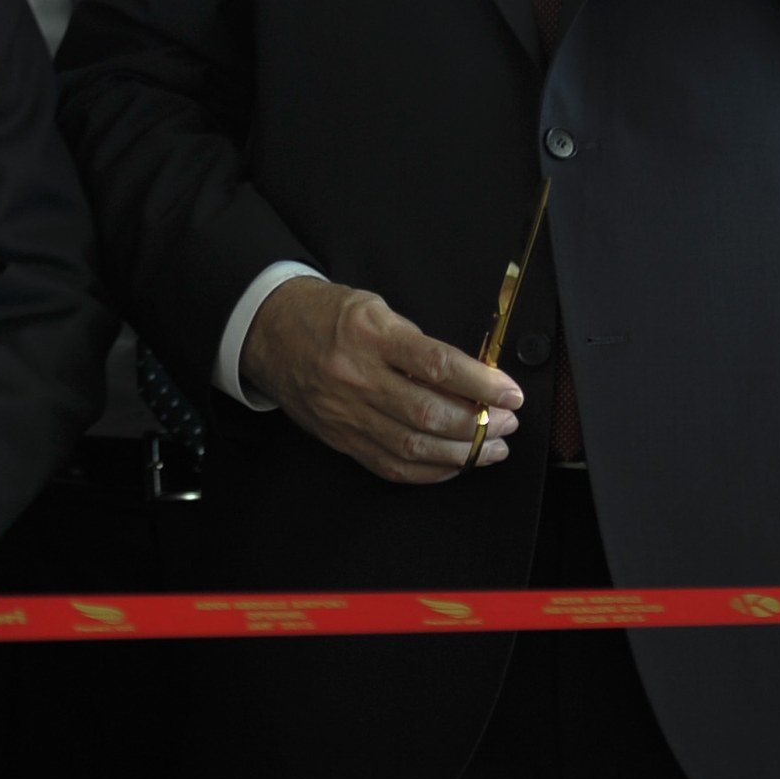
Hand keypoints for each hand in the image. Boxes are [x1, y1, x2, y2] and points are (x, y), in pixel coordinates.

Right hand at [239, 277, 520, 483]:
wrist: (269, 331)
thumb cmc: (326, 315)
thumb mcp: (374, 307)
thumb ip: (417, 342)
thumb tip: (470, 375)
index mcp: (369, 334)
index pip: (436, 364)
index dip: (481, 383)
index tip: (510, 392)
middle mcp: (355, 377)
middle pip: (427, 413)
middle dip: (479, 424)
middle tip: (508, 423)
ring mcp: (345, 413)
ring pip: (412, 447)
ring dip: (462, 453)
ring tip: (493, 448)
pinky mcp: (340, 438)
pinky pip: (390, 465)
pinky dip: (429, 471)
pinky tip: (454, 464)